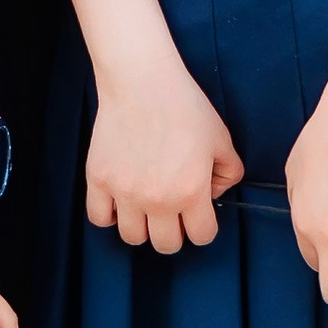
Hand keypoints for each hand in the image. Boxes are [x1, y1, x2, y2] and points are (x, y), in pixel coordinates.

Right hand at [85, 67, 242, 253]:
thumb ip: (228, 173)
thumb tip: (215, 194)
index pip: (202, 237)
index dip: (204, 227)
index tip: (199, 213)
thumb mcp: (221, 138)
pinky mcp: (99, 179)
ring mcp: (124, 192)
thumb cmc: (183, 106)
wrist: (142, 82)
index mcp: (191, 192)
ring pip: (132, 237)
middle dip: (174, 232)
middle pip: (166, 245)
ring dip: (142, 227)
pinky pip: (99, 218)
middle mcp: (157, 199)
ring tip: (145, 207)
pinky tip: (120, 201)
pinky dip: (110, 215)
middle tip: (172, 211)